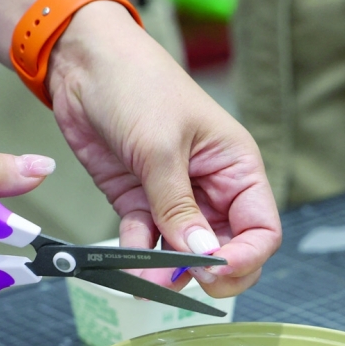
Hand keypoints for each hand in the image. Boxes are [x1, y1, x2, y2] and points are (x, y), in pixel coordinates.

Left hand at [46, 1, 281, 296]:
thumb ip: (178, 207)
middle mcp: (213, 188)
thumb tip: (201, 254)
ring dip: (168, 273)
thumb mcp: (161, 146)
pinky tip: (129, 268)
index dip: (245, 257)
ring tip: (146, 283)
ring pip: (184, 254)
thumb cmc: (137, 83)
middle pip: (227, 249)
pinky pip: (146, 243)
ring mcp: (175, 200)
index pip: (261, 229)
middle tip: (182, 280)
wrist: (83, 62)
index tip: (215, 270)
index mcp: (236, 168)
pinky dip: (138, 259)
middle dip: (208, 272)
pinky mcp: (140, 203)